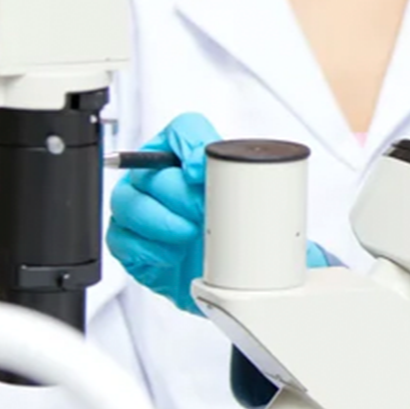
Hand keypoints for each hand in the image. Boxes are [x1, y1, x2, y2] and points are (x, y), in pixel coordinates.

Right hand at [107, 113, 330, 313]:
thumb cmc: (239, 236)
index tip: (204, 171)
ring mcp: (140, 208)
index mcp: (191, 157)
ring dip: (161, 221)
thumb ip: (269, 203)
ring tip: (189, 234)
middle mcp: (160, 177)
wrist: (225, 279)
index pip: (183, 129)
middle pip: (152, 168)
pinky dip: (148, 248)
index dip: (190, 144)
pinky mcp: (129, 243)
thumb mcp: (262, 214)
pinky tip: (172, 255)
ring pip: (129, 201)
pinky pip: (122, 238)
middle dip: (180, 192)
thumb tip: (287, 213)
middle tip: (205, 211)